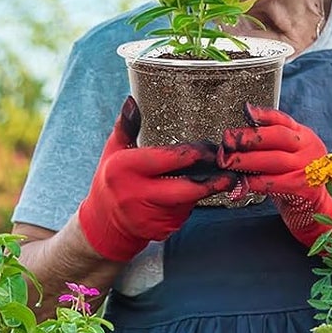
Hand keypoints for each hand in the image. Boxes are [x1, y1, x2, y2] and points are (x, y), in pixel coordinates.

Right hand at [76, 96, 233, 261]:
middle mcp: (136, 195)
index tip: (210, 149)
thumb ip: (127, 126)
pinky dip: (190, 204)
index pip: (168, 159)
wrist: (103, 225)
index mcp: (125, 170)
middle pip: (186, 187)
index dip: (194, 153)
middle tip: (227, 170)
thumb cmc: (112, 181)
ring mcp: (150, 216)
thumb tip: (131, 102)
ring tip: (208, 178)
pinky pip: (184, 214)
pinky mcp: (161, 230)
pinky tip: (184, 196)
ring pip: (189, 201)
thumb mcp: (113, 151)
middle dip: (212, 179)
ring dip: (202, 189)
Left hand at [219, 105, 331, 248]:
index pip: (283, 120)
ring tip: (227, 162)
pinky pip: (275, 183)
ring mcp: (309, 168)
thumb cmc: (294, 180)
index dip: (264, 115)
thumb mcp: (288, 156)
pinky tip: (242, 183)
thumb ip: (270, 145)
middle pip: (277, 136)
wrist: (315, 209)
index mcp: (304, 136)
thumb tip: (239, 134)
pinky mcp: (305, 189)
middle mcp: (309, 148)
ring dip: (247, 161)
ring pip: (274, 159)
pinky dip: (256, 182)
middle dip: (248, 138)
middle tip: (227, 141)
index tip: (246, 111)